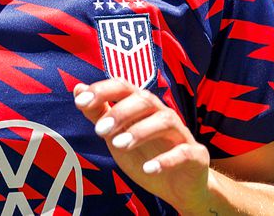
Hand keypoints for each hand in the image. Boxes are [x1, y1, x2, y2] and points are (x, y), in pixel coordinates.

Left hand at [73, 79, 211, 212]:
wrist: (178, 186)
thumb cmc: (145, 154)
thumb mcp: (116, 136)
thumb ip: (98, 113)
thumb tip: (78, 88)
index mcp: (142, 106)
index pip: (124, 86)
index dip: (102, 90)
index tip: (80, 102)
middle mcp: (162, 113)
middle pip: (144, 99)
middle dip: (120, 112)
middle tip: (100, 130)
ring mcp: (180, 132)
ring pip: (164, 120)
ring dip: (140, 131)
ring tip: (118, 145)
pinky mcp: (195, 154)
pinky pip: (183, 151)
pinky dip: (165, 160)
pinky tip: (148, 169)